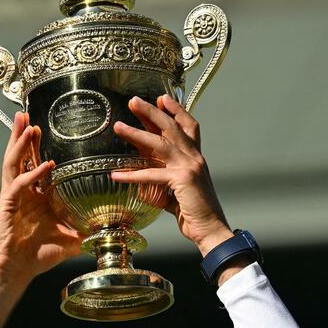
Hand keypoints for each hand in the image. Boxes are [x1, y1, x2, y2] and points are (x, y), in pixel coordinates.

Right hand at [0, 111, 84, 282]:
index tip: (43, 128)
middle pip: (19, 157)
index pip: (32, 164)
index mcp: (32, 197)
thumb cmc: (37, 256)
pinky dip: (32, 174)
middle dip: (23, 136)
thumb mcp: (69, 239)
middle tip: (28, 115)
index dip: (35, 147)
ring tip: (27, 126)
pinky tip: (45, 166)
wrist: (15, 271)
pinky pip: (19, 184)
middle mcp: (20, 193)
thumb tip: (113, 229)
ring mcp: (11, 197)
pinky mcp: (5, 206)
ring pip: (13, 163)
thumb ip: (87, 231)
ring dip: (20, 144)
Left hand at [110, 94, 233, 255]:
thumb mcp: (179, 194)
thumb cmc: (195, 214)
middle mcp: (195, 157)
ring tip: (118, 126)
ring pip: (160, 143)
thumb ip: (165, 185)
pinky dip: (132, 174)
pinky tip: (116, 175)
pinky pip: (152, 174)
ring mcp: (190, 167)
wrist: (211, 230)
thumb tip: (147, 187)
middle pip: (172, 127)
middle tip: (133, 101)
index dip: (176, 110)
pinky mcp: (182, 180)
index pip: (188, 126)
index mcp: (196, 158)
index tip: (161, 98)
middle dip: (152, 111)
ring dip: (136, 133)